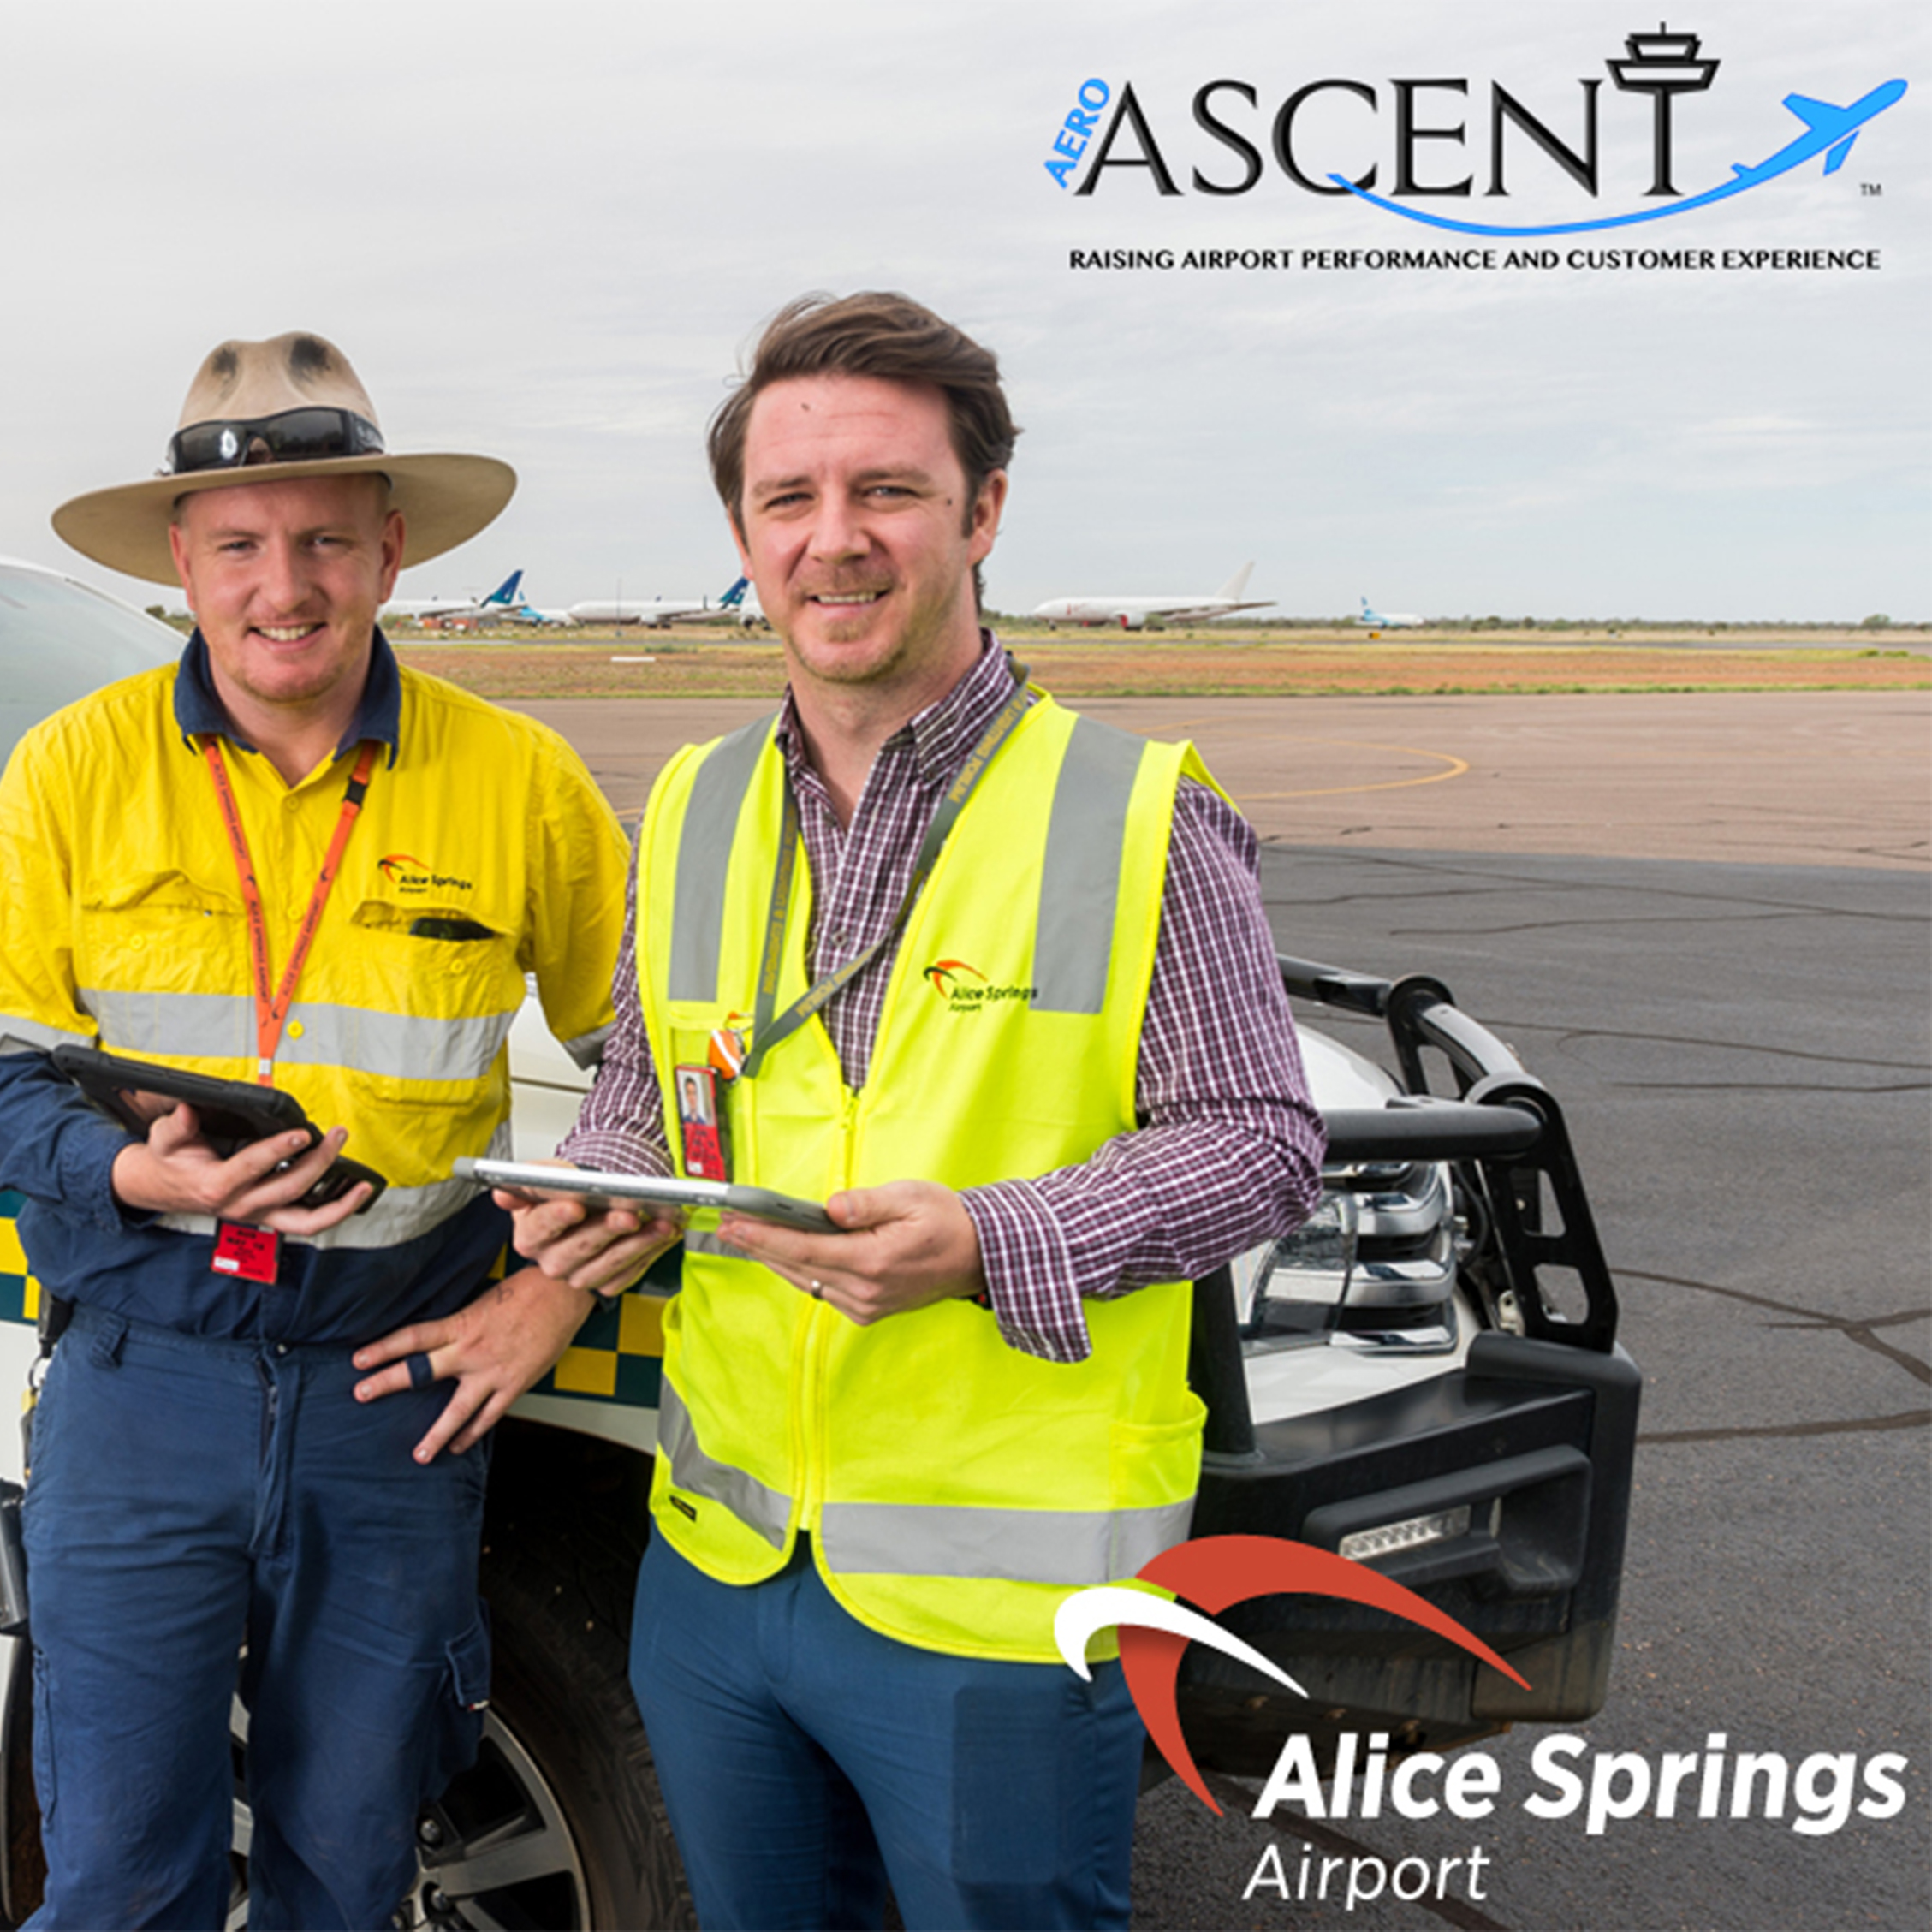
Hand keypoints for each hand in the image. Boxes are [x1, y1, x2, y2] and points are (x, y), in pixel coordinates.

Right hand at [109, 1104, 371, 1233]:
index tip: (302, 1133)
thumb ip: (176, 1126)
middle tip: (337, 1135)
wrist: (164, 1190)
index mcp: (217, 1185)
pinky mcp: (271, 1216)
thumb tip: (188, 1112)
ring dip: (338, 1203)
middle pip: (289, 1189)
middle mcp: (242, 1205)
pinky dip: (335, 1211)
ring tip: (363, 1183)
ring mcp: (259, 1215)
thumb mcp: (164, 1140)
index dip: (279, 1149)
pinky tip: (356, 1193)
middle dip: (319, 1161)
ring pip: (306, 1221)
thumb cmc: (170, 1163)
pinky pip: (308, 1222)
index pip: (253, 1166)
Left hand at [350, 1266, 594, 1461]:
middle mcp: (470, 1351)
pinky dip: (472, 1433)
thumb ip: (460, 1324)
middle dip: (387, 1383)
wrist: (562, 1294)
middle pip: (420, 1371)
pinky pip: (488, 1416)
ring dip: (435, 1434)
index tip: (358, 1360)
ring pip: (456, 1410)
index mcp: (461, 1325)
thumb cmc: (526, 1292)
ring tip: (419, 1455)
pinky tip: (458, 1446)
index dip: (382, 1349)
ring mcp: (491, 1372)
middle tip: (362, 1394)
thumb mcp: (483, 1301)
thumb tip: (440, 1338)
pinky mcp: (514, 1385)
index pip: (412, 1338)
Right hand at [498, 1162, 681, 1296]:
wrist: (592, 1207)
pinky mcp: (604, 1285)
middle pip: (578, 1249)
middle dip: (607, 1230)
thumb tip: (503, 1194)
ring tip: (660, 1224)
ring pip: (608, 1265)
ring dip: (638, 1244)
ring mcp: (579, 1276)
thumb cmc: (569, 1192)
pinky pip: (628, 1274)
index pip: (539, 1228)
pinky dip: (650, 1254)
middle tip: (630, 1214)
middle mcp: (552, 1260)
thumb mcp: (547, 1177)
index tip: (575, 1205)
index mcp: (530, 1235)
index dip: (557, 1217)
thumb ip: (530, 1180)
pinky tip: (663, 1235)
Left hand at [716, 1180, 984, 1325]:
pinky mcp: (868, 1310)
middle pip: (796, 1267)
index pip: (803, 1248)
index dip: (763, 1236)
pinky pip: (821, 1290)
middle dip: (758, 1246)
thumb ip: (866, 1203)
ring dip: (773, 1259)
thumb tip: (830, 1208)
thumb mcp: (911, 1197)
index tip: (735, 1224)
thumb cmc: (947, 1221)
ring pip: (805, 1281)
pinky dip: (799, 1271)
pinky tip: (783, 1255)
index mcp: (873, 1261)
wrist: (979, 1257)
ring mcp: (866, 1305)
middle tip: (727, 1226)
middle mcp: (865, 1290)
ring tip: (745, 1238)